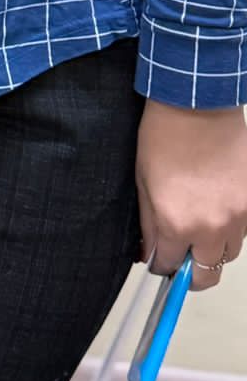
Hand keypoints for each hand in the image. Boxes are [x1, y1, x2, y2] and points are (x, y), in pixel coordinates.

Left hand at [136, 98, 246, 289]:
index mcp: (175, 222)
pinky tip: (217, 205)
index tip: (160, 260)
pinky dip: (231, 227)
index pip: (169, 267)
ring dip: (213, 248)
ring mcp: (237, 217)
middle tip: (182, 257)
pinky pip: (244, 231)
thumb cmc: (165, 134)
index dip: (162, 265)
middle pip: (205, 276)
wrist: (196, 104)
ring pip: (228, 255)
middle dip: (191, 272)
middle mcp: (209, 227)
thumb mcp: (143, 182)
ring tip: (200, 222)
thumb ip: (149, 224)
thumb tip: (151, 253)